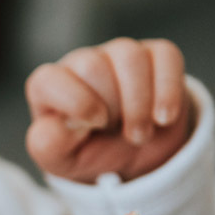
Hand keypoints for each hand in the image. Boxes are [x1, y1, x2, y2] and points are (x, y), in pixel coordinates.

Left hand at [25, 38, 191, 182]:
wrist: (132, 156)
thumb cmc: (88, 152)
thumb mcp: (62, 160)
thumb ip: (49, 145)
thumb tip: (56, 126)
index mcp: (50, 87)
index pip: (48, 80)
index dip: (75, 103)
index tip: (94, 126)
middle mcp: (81, 64)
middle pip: (93, 66)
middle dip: (111, 108)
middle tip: (120, 137)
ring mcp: (118, 55)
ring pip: (129, 57)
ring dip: (139, 103)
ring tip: (140, 134)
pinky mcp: (156, 55)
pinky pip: (165, 57)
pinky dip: (167, 92)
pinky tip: (164, 118)